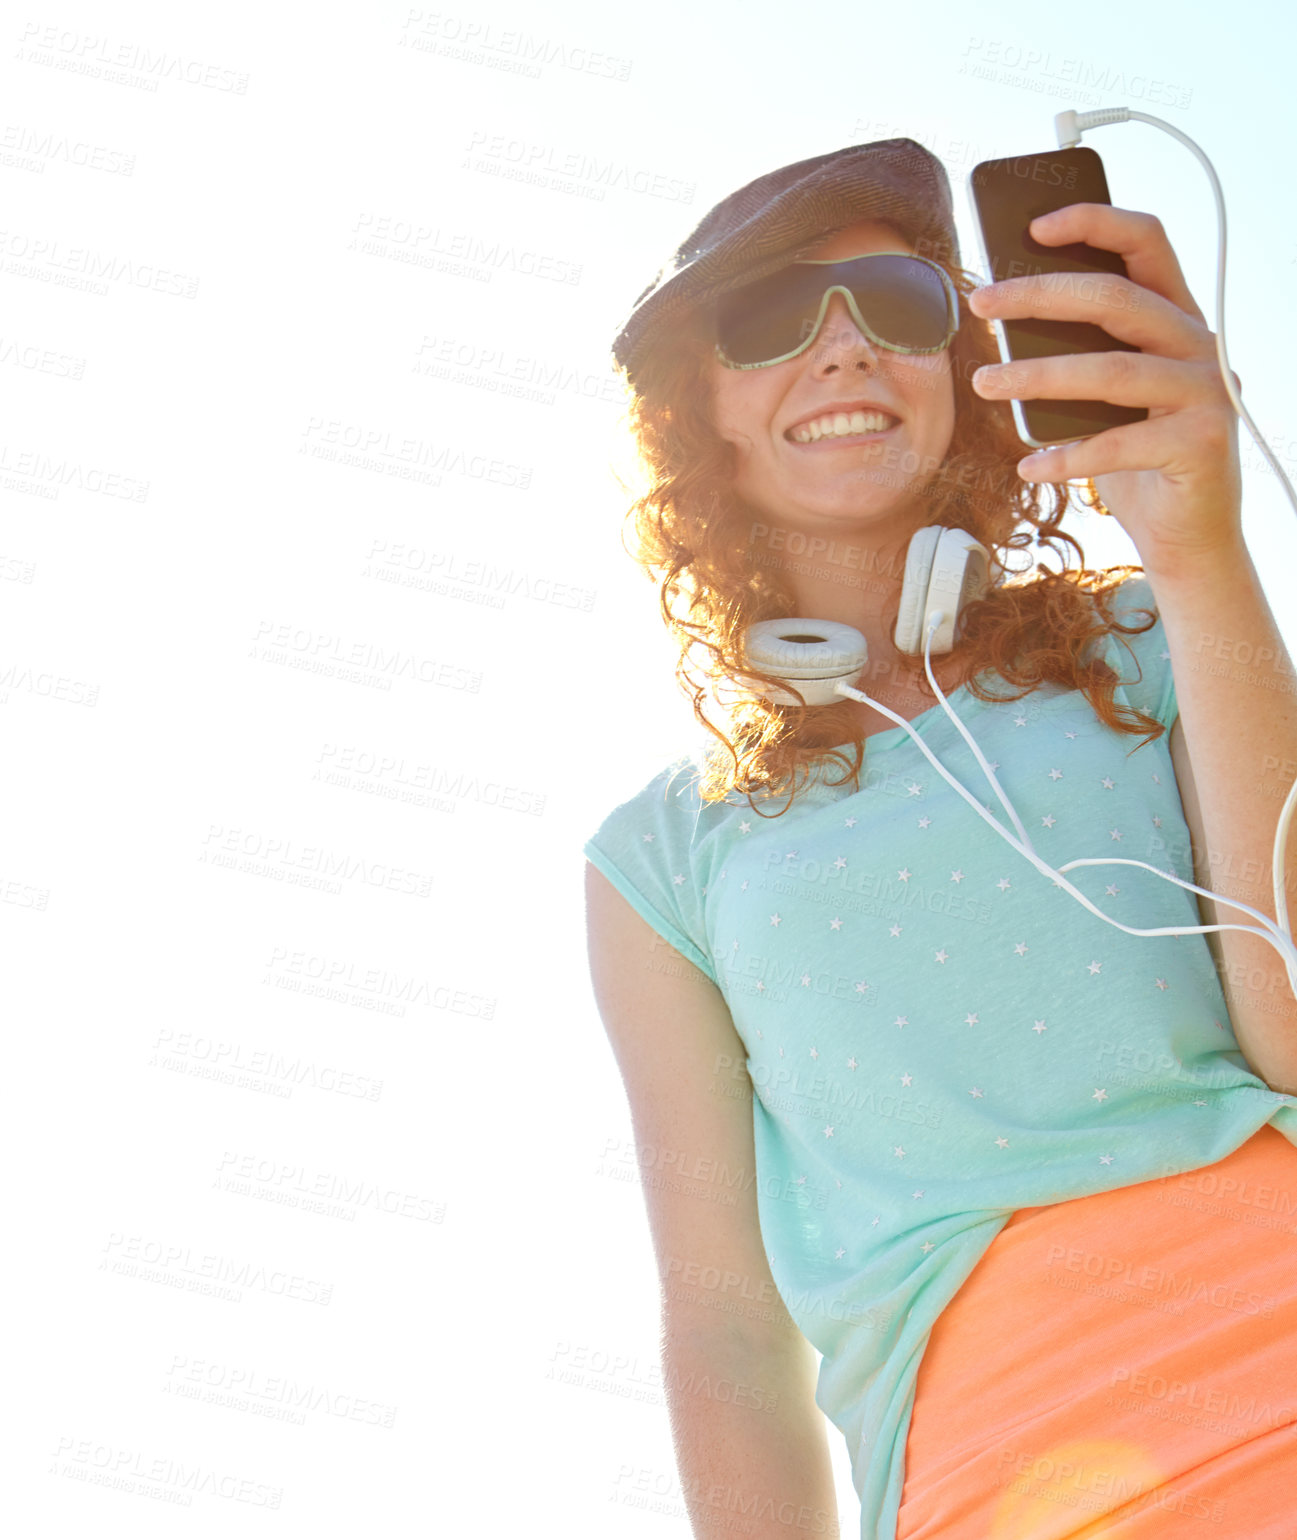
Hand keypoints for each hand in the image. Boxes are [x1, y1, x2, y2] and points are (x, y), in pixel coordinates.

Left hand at [966, 203, 1243, 583]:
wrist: (1188, 533)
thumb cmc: (1137, 457)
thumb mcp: (1107, 398)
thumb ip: (1083, 354)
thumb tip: (1007, 319)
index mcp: (1177, 318)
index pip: (1146, 242)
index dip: (1094, 222)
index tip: (1033, 225)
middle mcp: (1200, 344)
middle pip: (1115, 299)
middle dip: (1039, 296)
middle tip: (979, 303)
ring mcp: (1207, 391)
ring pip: (1111, 370)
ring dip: (1038, 375)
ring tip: (986, 382)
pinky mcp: (1202, 442)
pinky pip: (1118, 444)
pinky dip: (1066, 455)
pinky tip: (1028, 465)